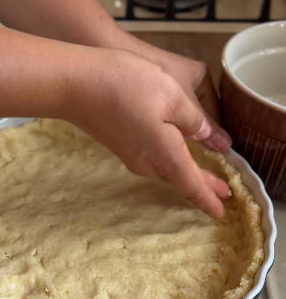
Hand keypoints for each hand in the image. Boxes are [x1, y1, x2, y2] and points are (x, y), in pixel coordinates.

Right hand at [65, 47, 229, 218]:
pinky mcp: (121, 143)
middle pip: (180, 180)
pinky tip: (175, 153)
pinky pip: (153, 160)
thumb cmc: (126, 86)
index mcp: (166, 154)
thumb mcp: (172, 95)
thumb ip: (194, 120)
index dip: (208, 199)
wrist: (75, 84)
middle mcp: (148, 162)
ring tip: (205, 174)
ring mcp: (131, 154)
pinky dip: (171, 162)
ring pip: (167, 170)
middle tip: (222, 193)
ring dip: (187, 174)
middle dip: (202, 187)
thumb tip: (207, 136)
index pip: (192, 185)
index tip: (220, 213)